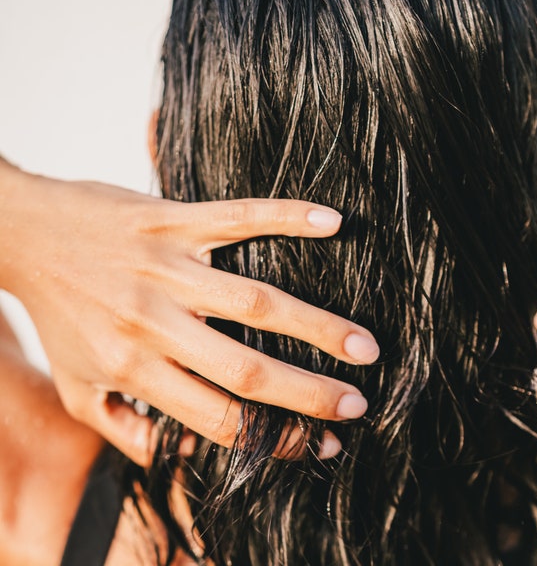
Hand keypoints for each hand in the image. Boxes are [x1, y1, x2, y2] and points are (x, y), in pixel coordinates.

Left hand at [0, 160, 378, 465]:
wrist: (22, 235)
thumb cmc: (59, 313)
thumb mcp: (77, 387)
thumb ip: (126, 428)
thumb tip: (182, 456)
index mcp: (134, 368)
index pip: (216, 418)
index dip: (272, 437)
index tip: (316, 443)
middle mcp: (154, 323)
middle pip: (246, 368)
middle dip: (310, 393)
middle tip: (361, 402)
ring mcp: (167, 267)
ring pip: (255, 302)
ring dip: (317, 326)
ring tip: (365, 345)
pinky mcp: (172, 219)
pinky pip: (238, 217)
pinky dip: (286, 218)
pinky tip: (332, 223)